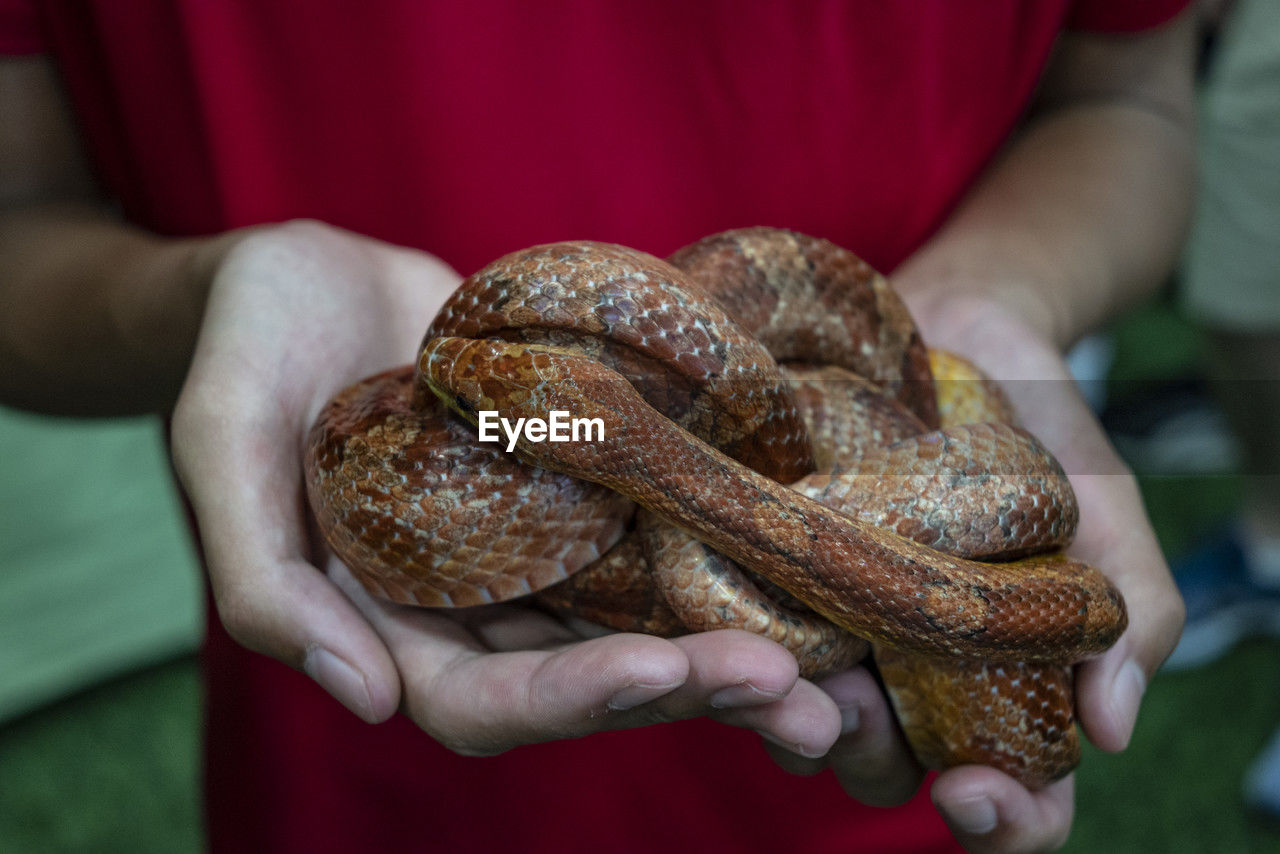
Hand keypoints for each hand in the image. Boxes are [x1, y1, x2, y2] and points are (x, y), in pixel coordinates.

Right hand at [170, 220, 843, 754]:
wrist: (300, 275)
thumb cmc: (241, 352)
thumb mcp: (222, 449)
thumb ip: (264, 578)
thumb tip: (361, 699)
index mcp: (387, 625)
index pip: (481, 702)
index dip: (567, 699)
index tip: (657, 673)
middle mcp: (475, 602)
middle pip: (590, 675)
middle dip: (688, 687)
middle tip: (795, 689)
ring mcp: (535, 543)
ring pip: (641, 613)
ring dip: (732, 638)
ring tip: (834, 653)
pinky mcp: (580, 479)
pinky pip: (654, 522)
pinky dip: (722, 544)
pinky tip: (798, 543)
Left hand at [763, 295, 1184, 852]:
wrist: (965, 336)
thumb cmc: (1046, 442)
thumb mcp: (1107, 517)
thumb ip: (1131, 612)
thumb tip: (1109, 728)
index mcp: (996, 693)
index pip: (1009, 800)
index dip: (1002, 823)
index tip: (977, 794)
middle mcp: (905, 678)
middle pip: (882, 768)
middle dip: (868, 754)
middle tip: (859, 703)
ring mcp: (831, 628)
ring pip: (797, 715)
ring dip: (790, 708)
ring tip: (793, 658)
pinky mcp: (769, 574)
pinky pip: (736, 627)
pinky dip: (733, 633)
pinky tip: (731, 610)